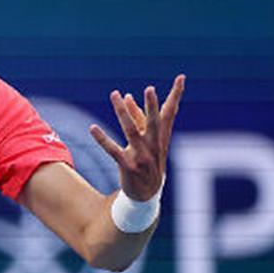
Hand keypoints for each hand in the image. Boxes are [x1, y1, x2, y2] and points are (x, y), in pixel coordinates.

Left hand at [90, 74, 184, 200]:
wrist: (146, 195)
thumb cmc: (146, 162)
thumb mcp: (146, 141)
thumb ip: (137, 117)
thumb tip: (127, 96)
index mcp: (161, 138)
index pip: (170, 113)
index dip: (176, 95)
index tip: (181, 77)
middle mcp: (154, 146)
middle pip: (154, 122)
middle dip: (152, 106)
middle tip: (150, 89)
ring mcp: (142, 157)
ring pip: (131, 131)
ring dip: (122, 113)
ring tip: (115, 95)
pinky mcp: (127, 166)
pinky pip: (113, 151)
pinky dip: (102, 139)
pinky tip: (92, 127)